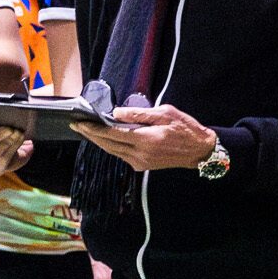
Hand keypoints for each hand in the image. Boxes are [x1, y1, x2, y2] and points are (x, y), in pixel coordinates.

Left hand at [76, 103, 218, 171]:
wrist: (200, 152)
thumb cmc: (186, 129)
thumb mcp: (165, 113)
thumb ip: (139, 114)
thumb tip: (117, 113)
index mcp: (145, 140)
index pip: (112, 134)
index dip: (94, 128)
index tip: (81, 122)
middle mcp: (140, 154)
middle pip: (108, 145)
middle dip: (91, 135)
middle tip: (77, 125)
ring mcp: (141, 162)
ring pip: (112, 151)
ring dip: (99, 141)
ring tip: (87, 130)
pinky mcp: (143, 165)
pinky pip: (121, 155)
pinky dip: (111, 146)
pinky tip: (105, 138)